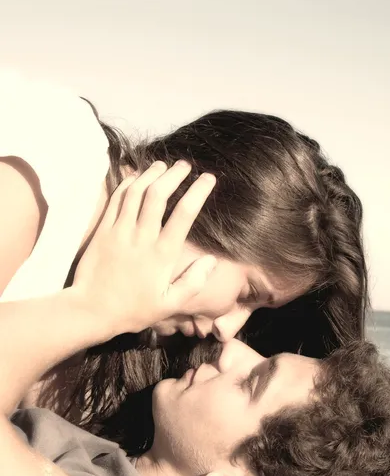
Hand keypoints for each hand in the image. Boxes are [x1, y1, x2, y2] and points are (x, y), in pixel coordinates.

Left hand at [71, 161, 216, 336]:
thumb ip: (193, 282)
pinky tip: (137, 177)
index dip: (199, 191)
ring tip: (163, 165)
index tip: (208, 179)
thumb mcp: (169, 304)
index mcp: (162, 255)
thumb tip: (212, 260)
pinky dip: (128, 183)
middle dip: (174, 174)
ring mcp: (120, 232)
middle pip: (159, 194)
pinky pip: (116, 200)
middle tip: (185, 166)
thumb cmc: (133, 310)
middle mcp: (142, 238)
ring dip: (151, 174)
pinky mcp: (103, 231)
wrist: (91, 310)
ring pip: (136, 191)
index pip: (185, 213)